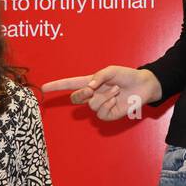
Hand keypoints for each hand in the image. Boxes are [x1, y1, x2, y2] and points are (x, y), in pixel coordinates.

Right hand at [43, 67, 161, 120]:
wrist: (143, 85)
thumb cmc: (126, 75)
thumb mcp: (111, 70)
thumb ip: (98, 76)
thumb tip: (89, 87)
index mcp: (90, 82)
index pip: (69, 85)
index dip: (56, 86)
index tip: (43, 88)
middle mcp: (93, 95)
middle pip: (75, 99)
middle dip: (81, 94)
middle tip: (91, 89)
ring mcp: (100, 105)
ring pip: (90, 105)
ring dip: (103, 96)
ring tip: (116, 90)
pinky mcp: (109, 114)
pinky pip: (100, 113)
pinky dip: (107, 105)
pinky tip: (116, 99)